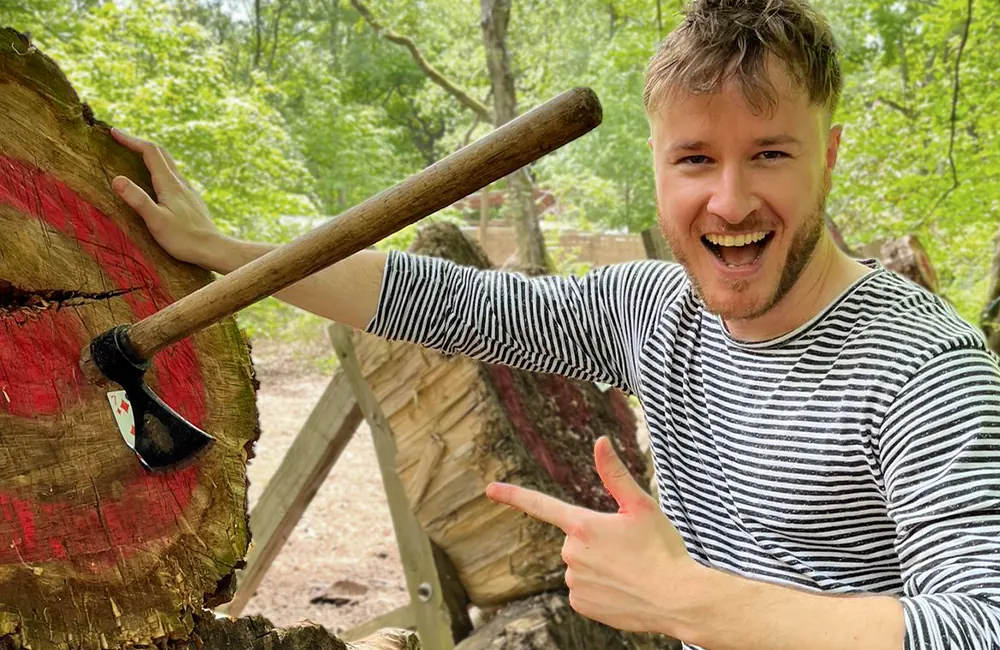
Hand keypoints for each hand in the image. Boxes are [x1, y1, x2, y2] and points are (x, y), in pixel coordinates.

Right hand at [109, 129, 223, 266]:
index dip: (131, 140)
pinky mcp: (192, 200)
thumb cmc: (184, 239)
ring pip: (169, 165)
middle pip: (161, 154)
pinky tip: (157, 181)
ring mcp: (188, 191)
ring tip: (135, 157)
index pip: (150, 152)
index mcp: (169, 184)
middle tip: (121, 140)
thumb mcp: (156, 221)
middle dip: (140, 144)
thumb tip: (117, 179)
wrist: (213, 249)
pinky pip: (174, 177)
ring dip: (151, 156)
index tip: (114, 133)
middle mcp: (181, 183)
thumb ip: (138, 200)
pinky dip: (161, 170)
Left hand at [486, 437, 695, 634]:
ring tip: (629, 571)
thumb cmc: (663, 548)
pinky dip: (600, 588)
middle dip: (596, 541)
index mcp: (583, 525)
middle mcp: (571, 553)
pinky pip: (584, 590)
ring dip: (600, 566)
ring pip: (580, 565)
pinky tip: (622, 590)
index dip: (514, 495)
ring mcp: (574, 582)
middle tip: (629, 550)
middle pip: (575, 539)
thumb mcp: (642, 506)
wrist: (677, 599)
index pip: (541, 505)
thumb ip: (615, 474)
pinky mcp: (580, 604)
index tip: (490, 489)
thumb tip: (600, 441)